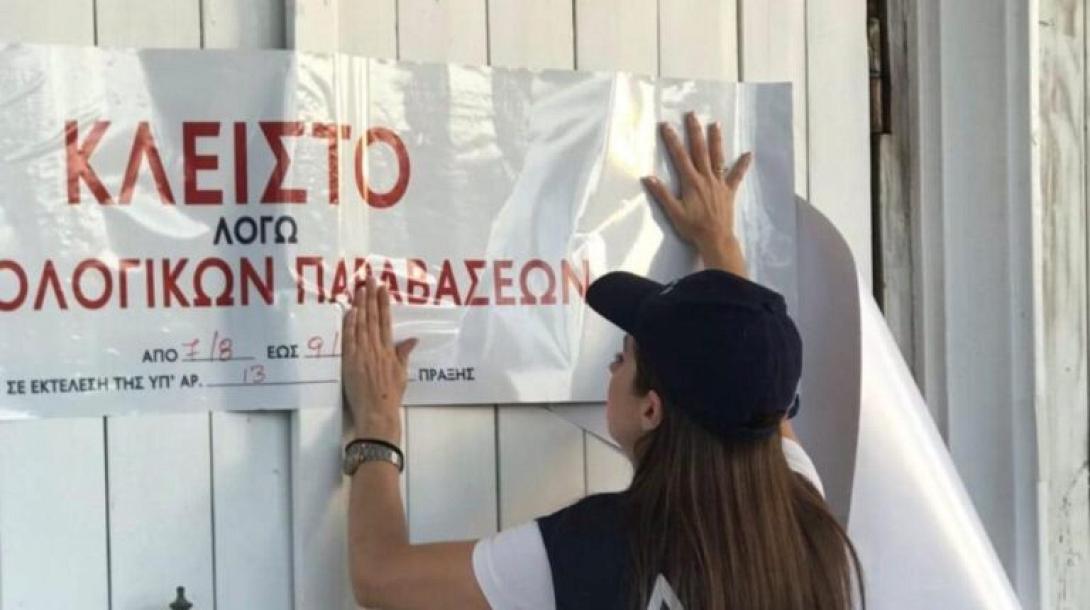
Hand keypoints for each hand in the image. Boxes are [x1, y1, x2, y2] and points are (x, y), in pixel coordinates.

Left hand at [342, 275, 417, 443]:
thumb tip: (412, 339)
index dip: (384, 303)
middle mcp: (376, 348)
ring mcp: (362, 354)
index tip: (383, 289)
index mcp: (389, 350)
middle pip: (373, 318)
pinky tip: (350, 311)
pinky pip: (350, 339)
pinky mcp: (350, 361)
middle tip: (369, 280)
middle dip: (371, 297)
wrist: (377, 411)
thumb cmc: (391, 395)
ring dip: (360, 306)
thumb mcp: (402, 374)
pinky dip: (350, 324)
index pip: (386, 321)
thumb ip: (404, 354)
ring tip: (359, 290)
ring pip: (361, 325)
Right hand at [642, 112, 751, 263]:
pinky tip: (748, 154)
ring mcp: (719, 183)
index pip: (680, 156)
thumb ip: (662, 194)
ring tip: (715, 124)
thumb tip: (648, 177)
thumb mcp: (674, 212)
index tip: (666, 125)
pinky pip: (736, 176)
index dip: (672, 140)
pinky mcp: (729, 191)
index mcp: (691, 182)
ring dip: (716, 140)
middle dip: (695, 132)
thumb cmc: (693, 227)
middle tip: (692, 115)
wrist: (715, 238)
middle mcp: (706, 178)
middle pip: (700, 150)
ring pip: (717, 157)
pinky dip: (742, 165)